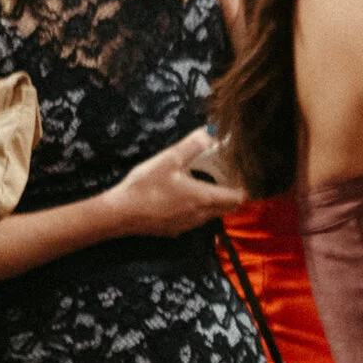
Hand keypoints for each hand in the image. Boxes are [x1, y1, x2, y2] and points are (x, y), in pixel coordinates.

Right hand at [105, 129, 246, 236]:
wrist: (119, 214)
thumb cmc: (146, 186)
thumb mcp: (169, 159)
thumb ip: (193, 145)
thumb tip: (211, 132)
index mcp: (205, 198)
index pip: (239, 197)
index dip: (243, 186)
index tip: (239, 173)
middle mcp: (201, 215)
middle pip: (228, 207)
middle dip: (230, 193)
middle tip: (223, 175)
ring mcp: (188, 225)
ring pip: (211, 214)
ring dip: (213, 200)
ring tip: (204, 182)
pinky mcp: (174, 230)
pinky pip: (195, 219)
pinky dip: (197, 208)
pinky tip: (182, 196)